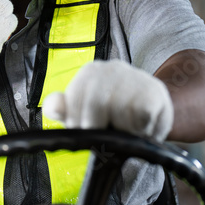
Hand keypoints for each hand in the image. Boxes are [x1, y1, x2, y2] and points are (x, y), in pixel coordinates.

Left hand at [42, 60, 173, 140]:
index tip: (87, 131)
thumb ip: (65, 111)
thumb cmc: (113, 114)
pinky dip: (140, 131)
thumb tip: (50, 107)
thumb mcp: (84, 113)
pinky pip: (141, 118)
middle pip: (97, 105)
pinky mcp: (154, 91)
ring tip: (128, 131)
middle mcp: (111, 68)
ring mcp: (134, 77)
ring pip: (120, 113)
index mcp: (90, 73)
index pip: (74, 100)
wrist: (153, 110)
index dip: (78, 123)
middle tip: (109, 136)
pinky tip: (142, 129)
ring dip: (123, 132)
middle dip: (100, 128)